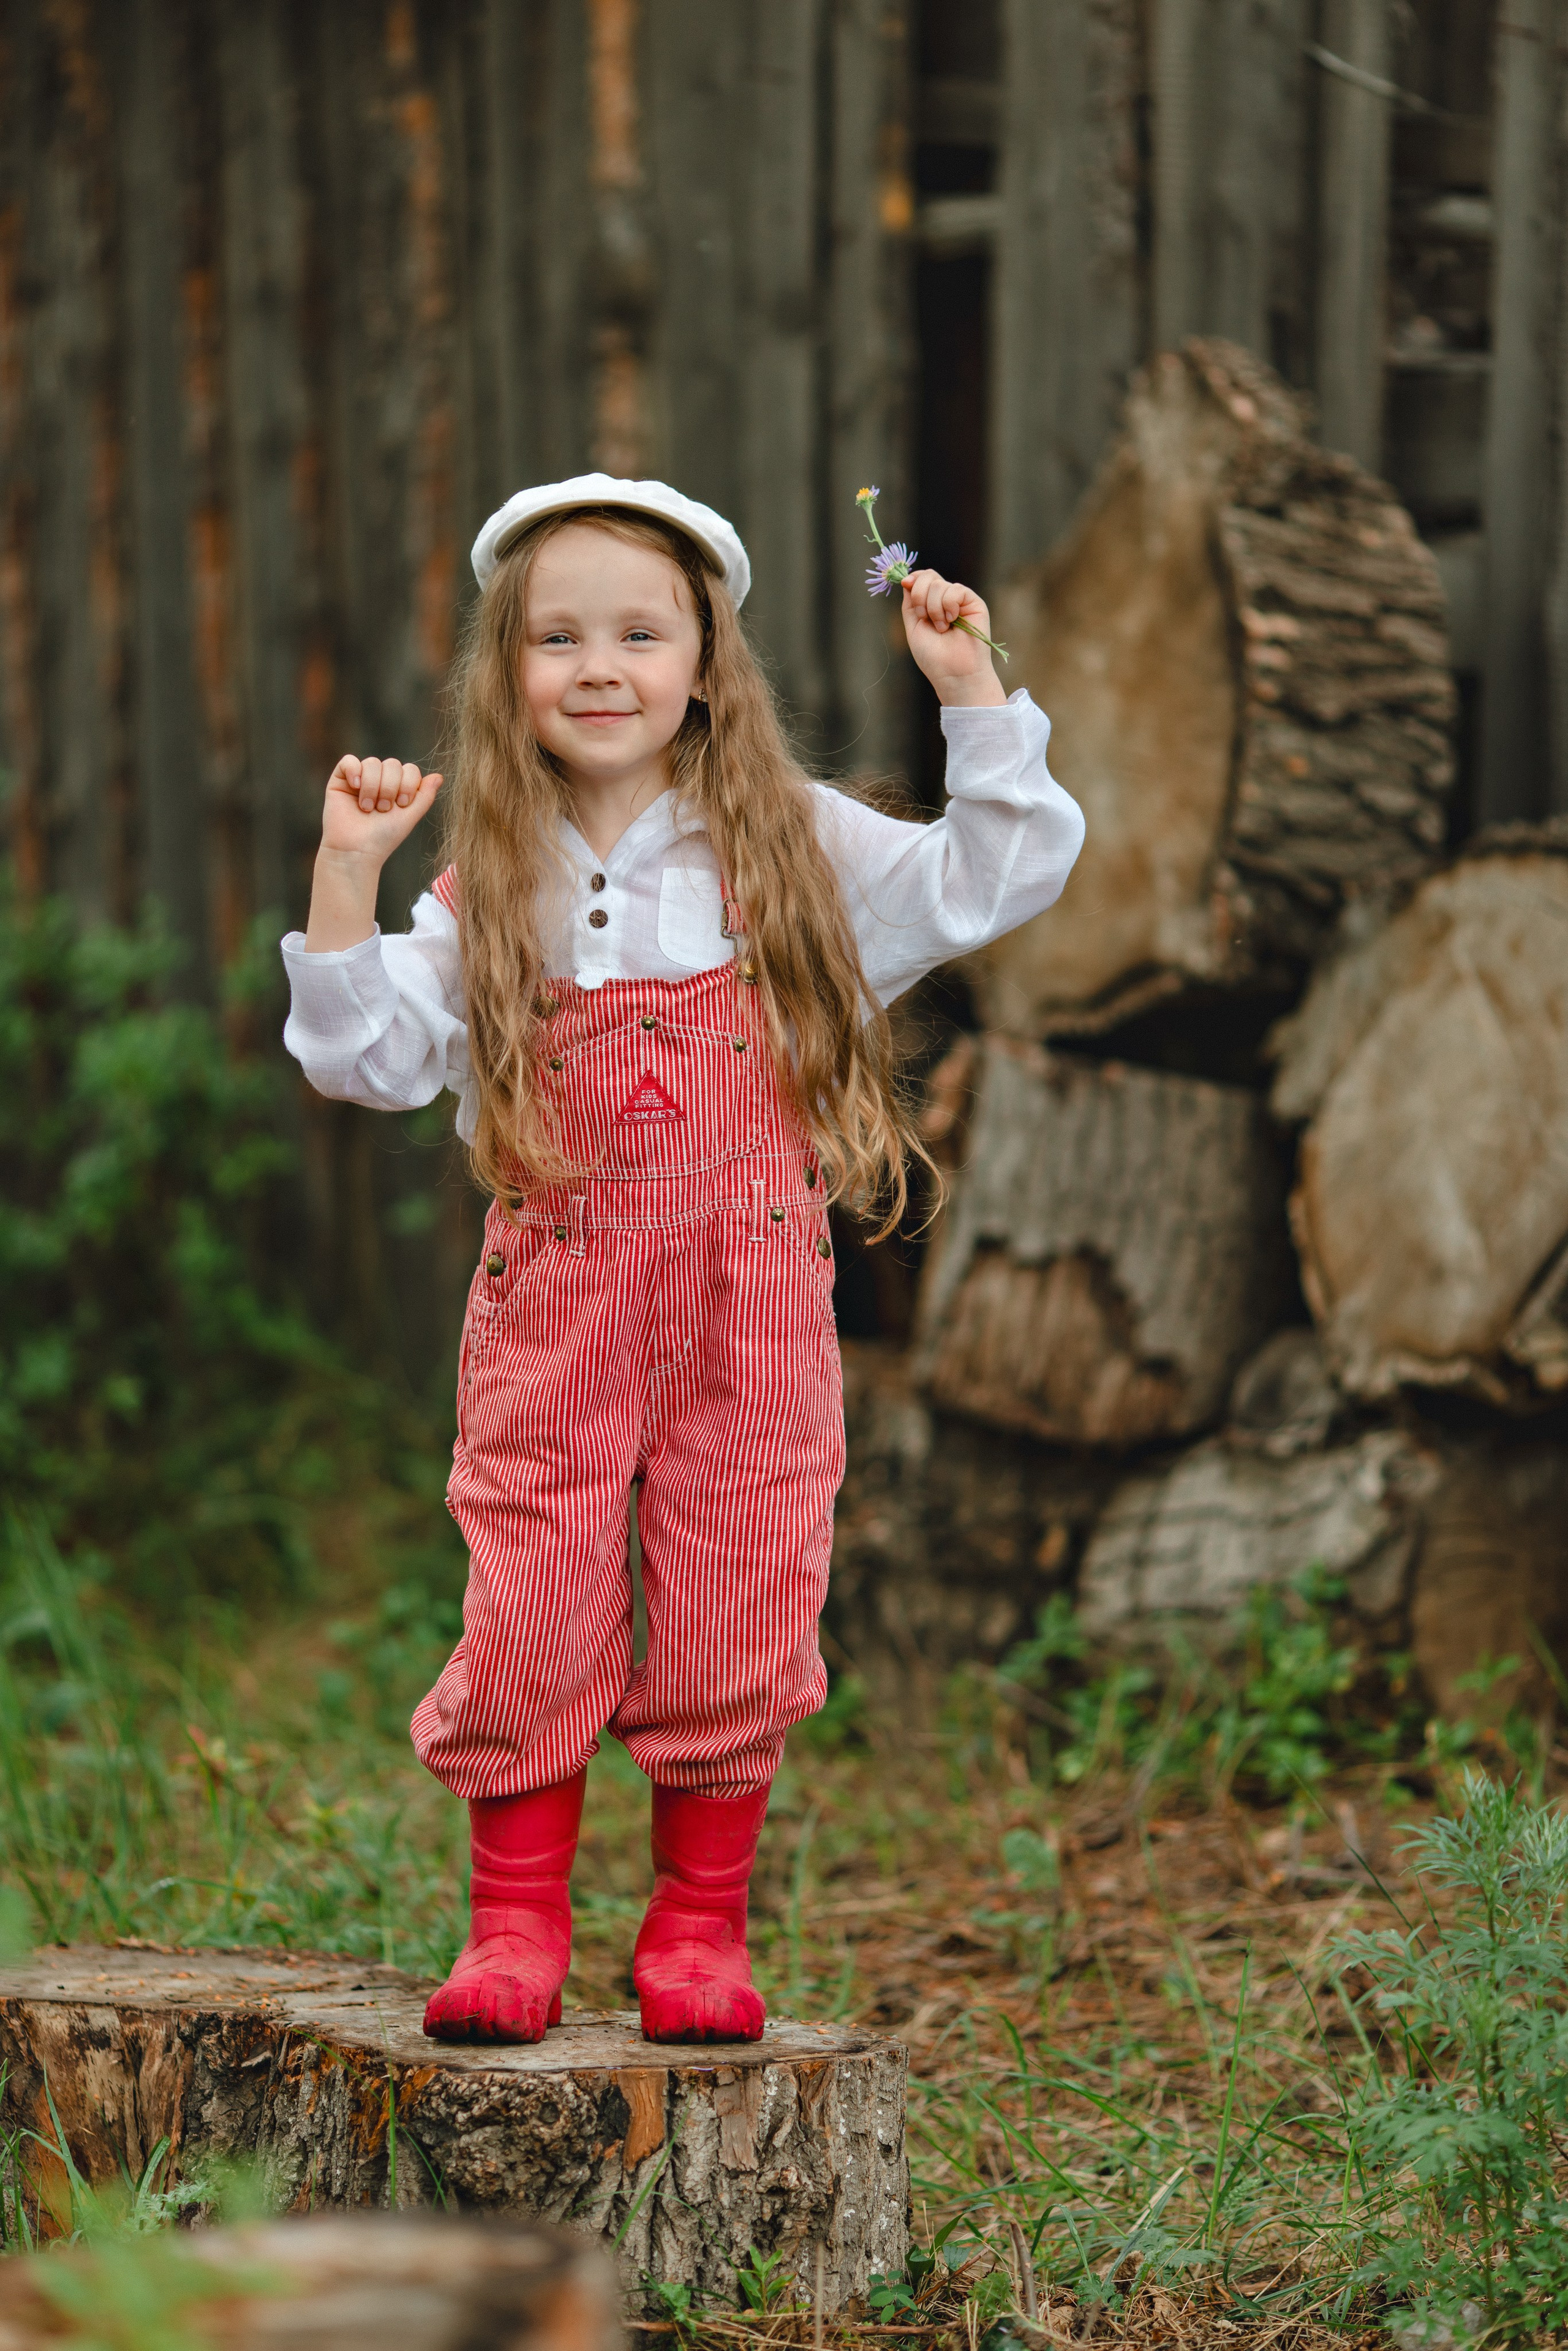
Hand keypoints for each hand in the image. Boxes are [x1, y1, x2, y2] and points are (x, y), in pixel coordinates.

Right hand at [319, 754, 442, 861]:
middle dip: (389, 788)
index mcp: (398, 788)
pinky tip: (355, 787)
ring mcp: (360, 779)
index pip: (409, 769)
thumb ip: (425, 796)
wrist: (356, 850)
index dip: (408, 784)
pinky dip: (354, 771)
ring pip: (372, 763)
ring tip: (367, 809)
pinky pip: (349, 761)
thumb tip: (439, 776)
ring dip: (372, 787)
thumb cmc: (384, 837)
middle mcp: (379, 780)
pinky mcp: (340, 780)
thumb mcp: (410, 816)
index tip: (401, 805)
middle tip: (383, 810)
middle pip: (392, 763)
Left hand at [899, 570, 1006, 706]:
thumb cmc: (933, 656)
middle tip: (924, 618)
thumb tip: (908, 579)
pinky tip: (952, 621)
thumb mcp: (913, 627)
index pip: (922, 578)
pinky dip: (948, 606)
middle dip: (920, 596)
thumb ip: (910, 602)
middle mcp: (945, 599)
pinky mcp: (974, 603)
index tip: (905, 583)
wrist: (953, 673)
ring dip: (934, 608)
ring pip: (939, 585)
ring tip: (942, 628)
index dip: (913, 578)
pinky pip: (956, 590)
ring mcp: (960, 601)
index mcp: (931, 604)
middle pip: (929, 576)